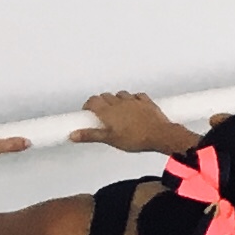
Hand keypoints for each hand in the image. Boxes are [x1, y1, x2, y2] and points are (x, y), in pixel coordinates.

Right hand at [73, 91, 192, 155]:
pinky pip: (138, 95)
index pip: (93, 101)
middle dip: (101, 102)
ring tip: (117, 110)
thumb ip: (91, 136)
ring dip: (117, 99)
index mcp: (109, 111)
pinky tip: (135, 105)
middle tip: (101, 113)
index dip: (88, 105)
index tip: (88, 111)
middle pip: (105, 96)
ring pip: (121, 94)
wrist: (160, 135)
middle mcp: (120, 103)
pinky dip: (134, 99)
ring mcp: (135, 101)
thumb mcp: (109, 140)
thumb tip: (74, 135)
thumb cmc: (136, 138)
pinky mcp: (147, 102)